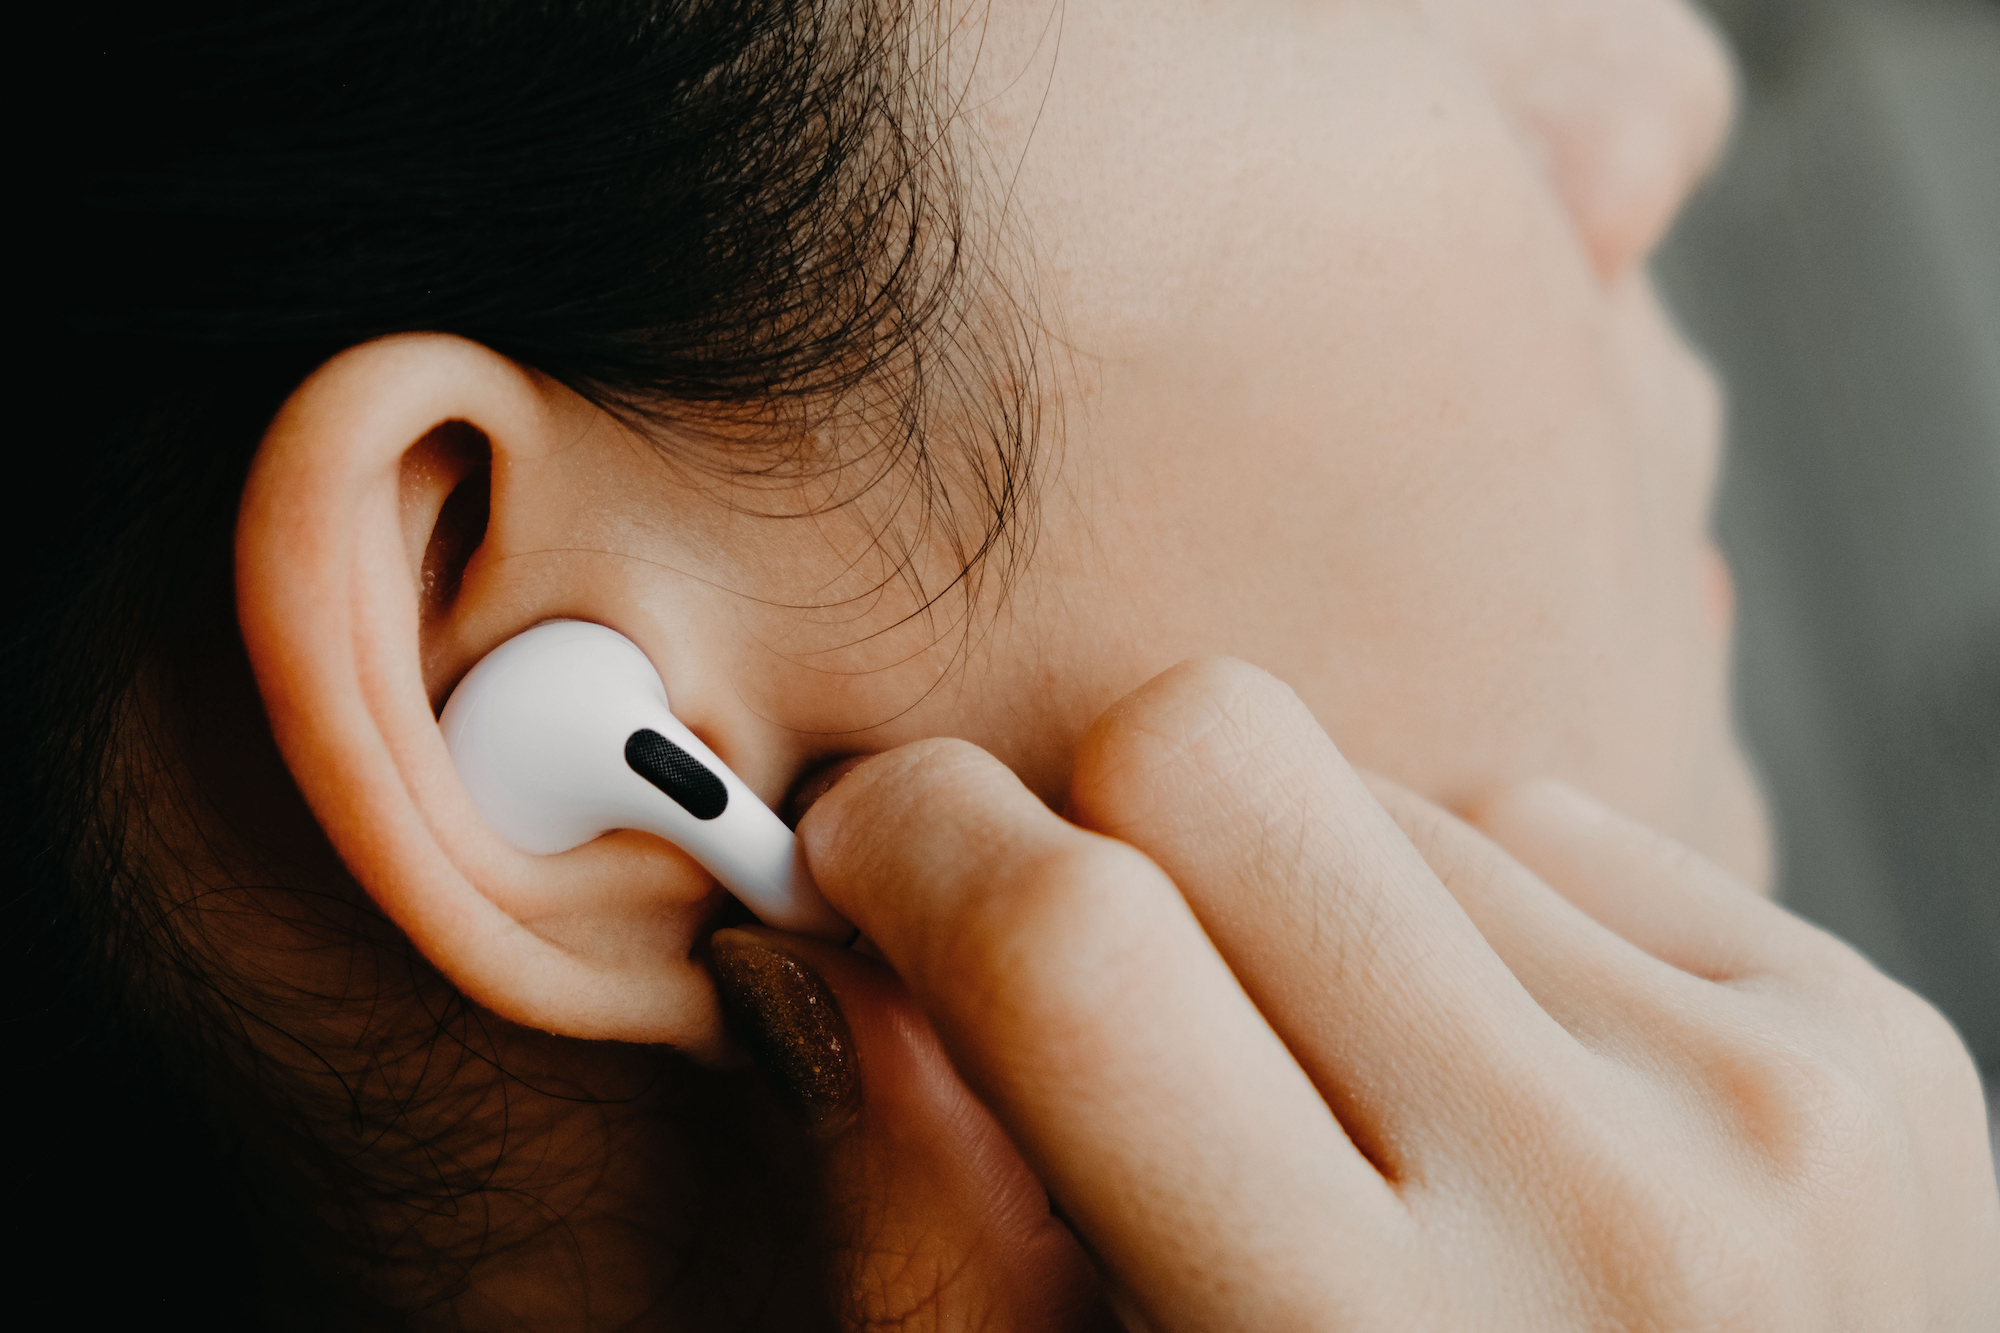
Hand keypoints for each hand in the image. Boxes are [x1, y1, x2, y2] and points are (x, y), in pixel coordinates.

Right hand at [715, 658, 1999, 1330]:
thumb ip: (928, 1237)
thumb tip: (816, 955)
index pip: (1075, 947)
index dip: (910, 848)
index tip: (863, 848)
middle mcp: (1610, 1211)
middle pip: (1218, 755)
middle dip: (1093, 820)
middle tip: (1085, 957)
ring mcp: (1770, 1098)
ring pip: (1384, 788)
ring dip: (1302, 904)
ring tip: (1342, 1100)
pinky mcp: (1871, 1032)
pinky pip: (1546, 826)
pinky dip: (1463, 922)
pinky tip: (1486, 1092)